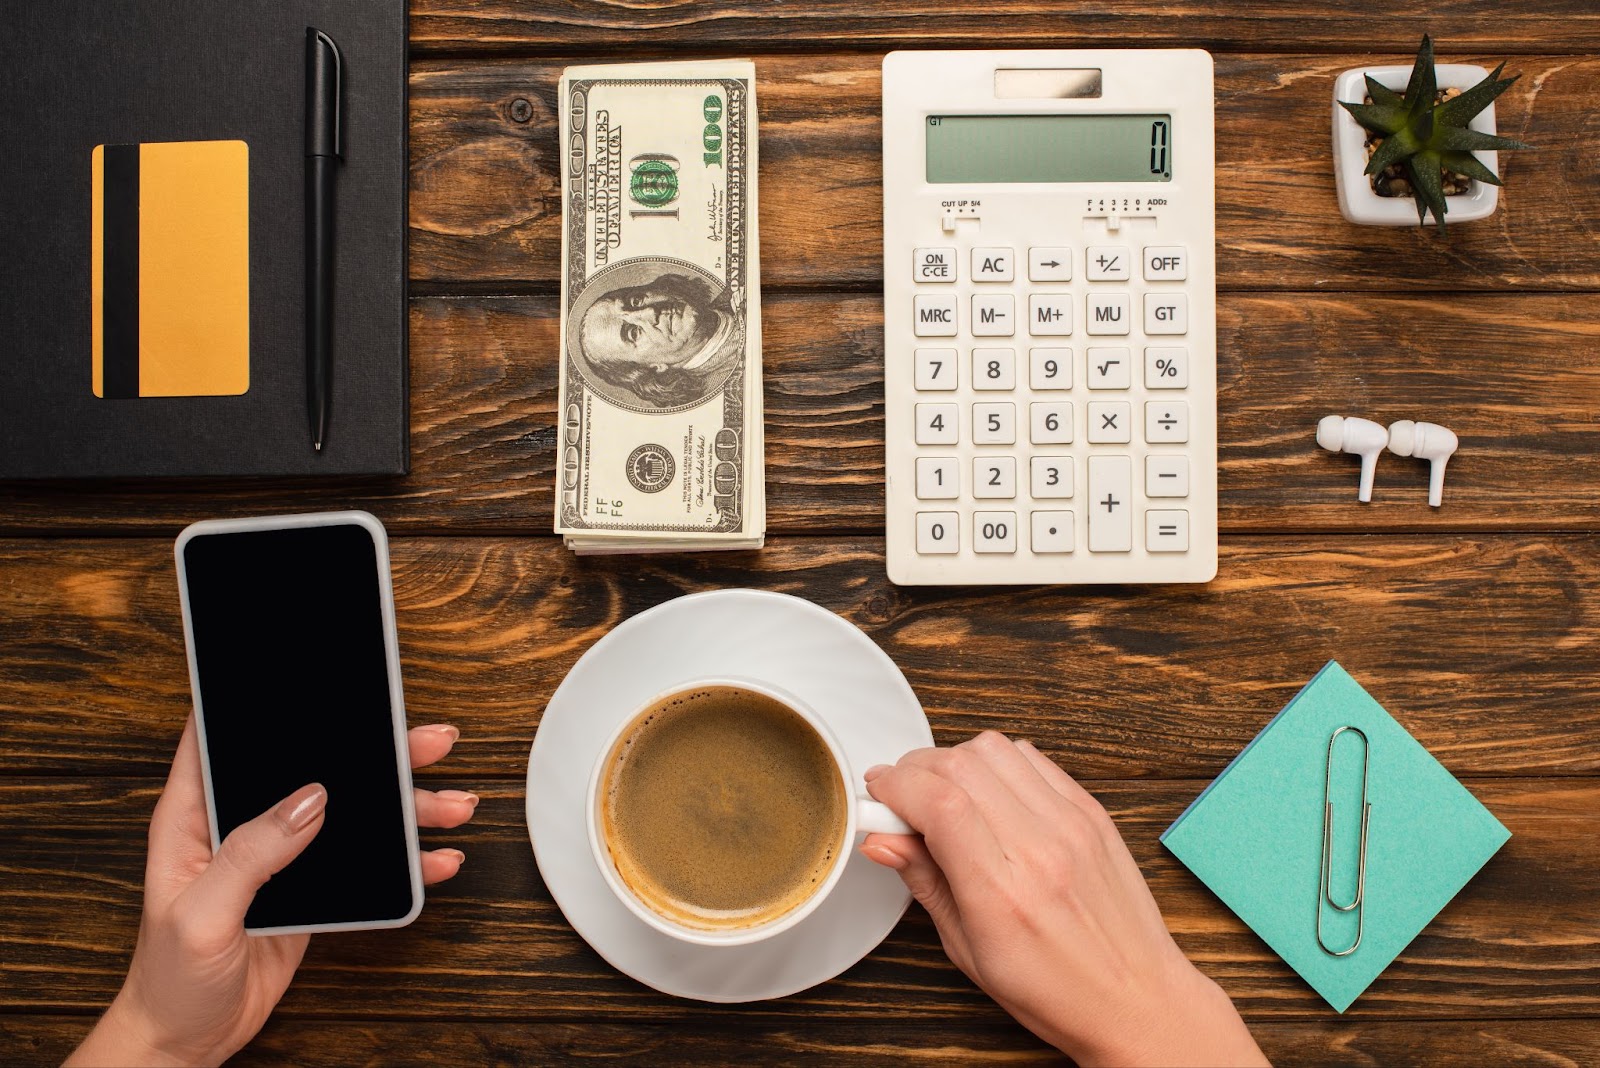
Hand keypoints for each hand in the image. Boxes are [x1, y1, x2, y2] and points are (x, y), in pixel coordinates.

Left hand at [68, 716, 478, 1066]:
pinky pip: (365, 860)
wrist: (187, 1041)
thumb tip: (309, 799)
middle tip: (429, 742)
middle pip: (316, 766)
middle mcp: (243, 825)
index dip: (271, 704)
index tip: (327, 682)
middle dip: (377, 751)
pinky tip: (436, 858)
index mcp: (196, 816)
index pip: (228, 738)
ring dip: (404, 806)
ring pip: (352, 810)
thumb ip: (251, 854)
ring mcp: (282, 854)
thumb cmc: (168, 981)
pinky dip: (405, 858)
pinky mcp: (311, 886)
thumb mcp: (201, 916)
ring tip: (451, 805)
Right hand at [860, 731, 1266, 1067]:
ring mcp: (1072, 823)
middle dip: (915, 771)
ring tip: (946, 796)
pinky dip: (997, 763)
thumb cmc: (1057, 989)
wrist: (1137, 998)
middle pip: (960, 764)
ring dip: (955, 761)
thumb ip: (924, 881)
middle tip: (903, 800)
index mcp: (1003, 893)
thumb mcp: (969, 951)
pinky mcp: (1092, 810)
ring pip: (994, 748)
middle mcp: (1041, 847)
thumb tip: (882, 838)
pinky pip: (1032, 757)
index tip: (876, 794)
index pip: (937, 802)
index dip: (894, 785)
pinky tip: (989, 793)